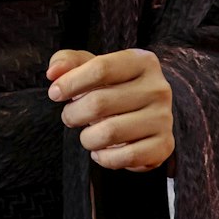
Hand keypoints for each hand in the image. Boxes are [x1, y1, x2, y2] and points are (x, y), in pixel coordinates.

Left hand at [47, 49, 174, 171]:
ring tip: (86, 134)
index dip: (70, 83)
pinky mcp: (165, 145)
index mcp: (142, 61)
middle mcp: (158, 88)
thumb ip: (66, 61)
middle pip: (100, 102)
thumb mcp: (89, 66)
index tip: (54, 93)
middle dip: (73, 113)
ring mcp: (164, 118)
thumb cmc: (110, 85)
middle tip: (69, 117)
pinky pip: (126, 157)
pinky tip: (100, 151)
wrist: (143, 113)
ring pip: (110, 132)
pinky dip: (104, 158)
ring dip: (87, 138)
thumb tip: (53, 73)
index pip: (100, 68)